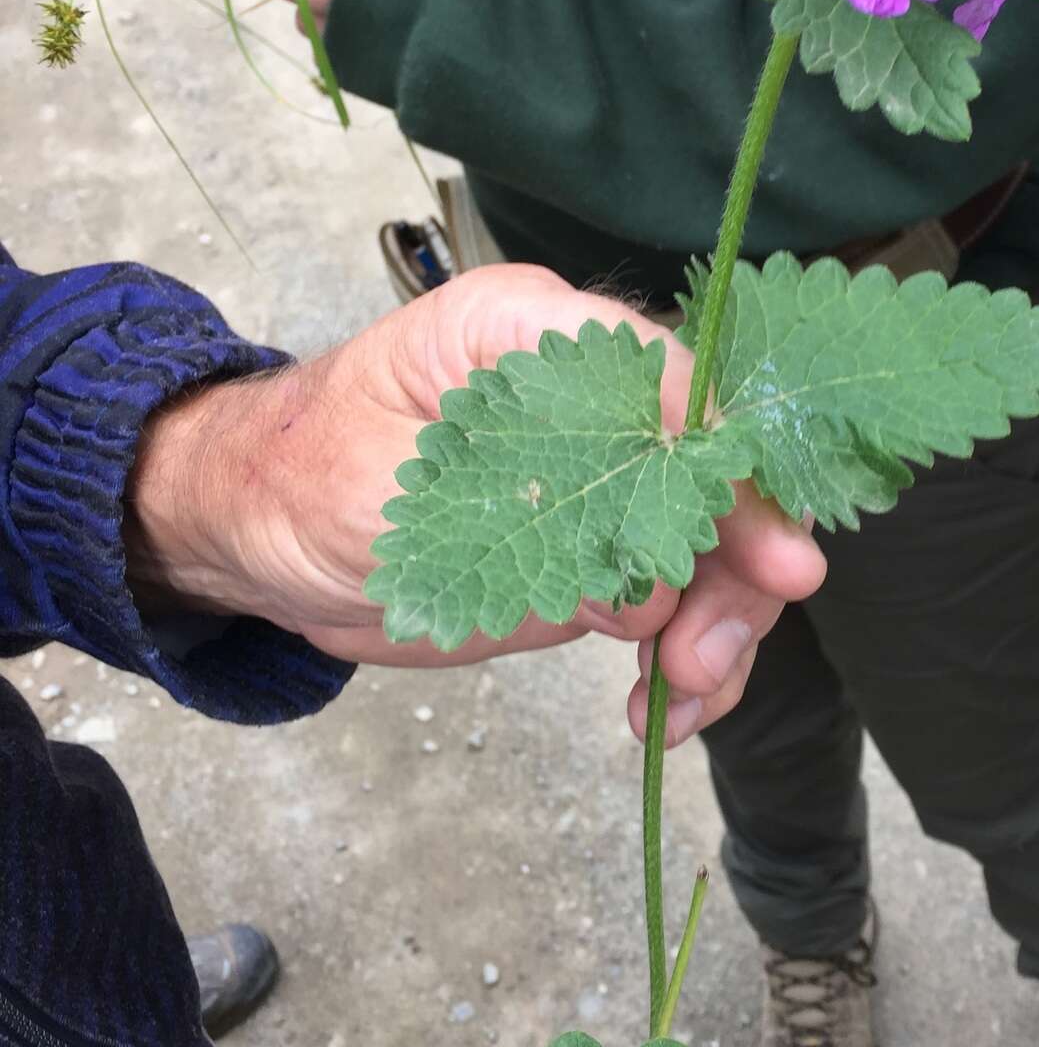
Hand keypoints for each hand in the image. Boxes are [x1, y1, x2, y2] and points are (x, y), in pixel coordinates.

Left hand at [125, 265, 825, 740]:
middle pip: (713, 471)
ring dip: (716, 629)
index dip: (729, 464)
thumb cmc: (297, 474)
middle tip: (710, 654)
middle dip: (735, 568)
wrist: (258, 534)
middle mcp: (588, 396)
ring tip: (677, 701)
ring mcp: (601, 478)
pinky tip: (661, 713)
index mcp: (533, 333)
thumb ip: (517, 518)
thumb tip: (648, 590)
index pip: (669, 376)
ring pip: (711, 547)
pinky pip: (671, 603)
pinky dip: (681, 662)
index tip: (771, 555)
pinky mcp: (595, 551)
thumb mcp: (384, 488)